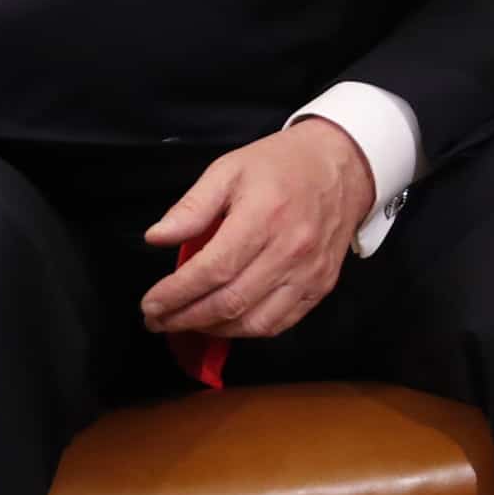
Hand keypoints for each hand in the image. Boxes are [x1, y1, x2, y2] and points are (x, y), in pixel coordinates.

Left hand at [140, 118, 372, 339]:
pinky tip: (226, 321)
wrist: (344, 164)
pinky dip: (247, 330)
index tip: (150, 303)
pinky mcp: (321, 284)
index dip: (175, 294)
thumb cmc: (283, 165)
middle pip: (229, 302)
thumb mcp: (229, 169)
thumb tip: (157, 237)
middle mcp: (290, 249)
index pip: (212, 270)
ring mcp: (309, 271)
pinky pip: (280, 323)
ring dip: (213, 329)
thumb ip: (192, 206)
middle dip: (184, 318)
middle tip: (158, 320)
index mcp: (264, 216)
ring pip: (254, 322)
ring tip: (188, 321)